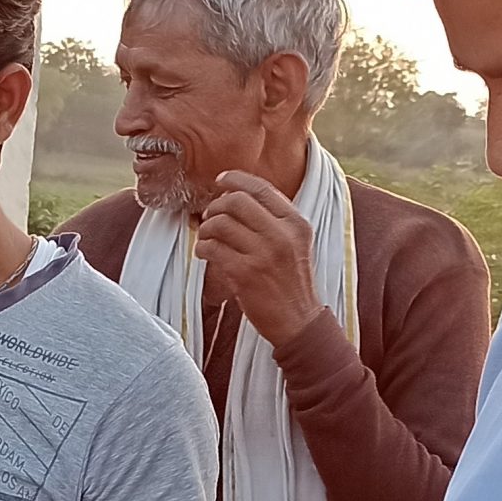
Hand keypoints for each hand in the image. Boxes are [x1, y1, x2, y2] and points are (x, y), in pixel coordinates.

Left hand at [198, 171, 322, 342]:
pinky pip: (212, 249)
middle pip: (236, 201)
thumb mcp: (295, 244)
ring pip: (220, 223)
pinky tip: (206, 254)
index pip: (262, 188)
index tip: (220, 181)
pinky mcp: (245, 273)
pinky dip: (203, 249)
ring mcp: (264, 254)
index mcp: (296, 223)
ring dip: (206, 229)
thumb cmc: (291, 282)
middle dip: (216, 207)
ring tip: (207, 239)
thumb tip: (237, 197)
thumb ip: (274, 221)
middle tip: (210, 219)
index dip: (236, 180)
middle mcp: (282, 235)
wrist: (298, 321)